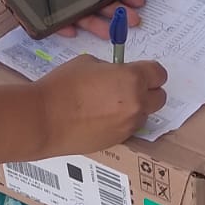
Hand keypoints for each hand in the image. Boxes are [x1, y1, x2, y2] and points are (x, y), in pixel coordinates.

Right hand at [37, 54, 167, 153]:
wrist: (44, 119)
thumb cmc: (62, 86)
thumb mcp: (88, 63)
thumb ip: (111, 69)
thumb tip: (116, 75)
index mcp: (132, 79)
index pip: (159, 73)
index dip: (150, 71)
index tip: (143, 71)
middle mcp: (137, 104)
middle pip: (159, 98)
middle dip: (148, 91)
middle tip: (130, 88)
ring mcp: (128, 125)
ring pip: (144, 115)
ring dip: (135, 108)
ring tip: (110, 104)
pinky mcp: (118, 140)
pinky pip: (128, 128)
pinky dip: (121, 122)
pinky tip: (100, 118)